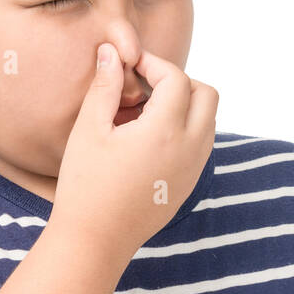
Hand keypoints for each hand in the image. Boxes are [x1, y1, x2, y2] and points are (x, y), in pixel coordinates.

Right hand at [50, 42, 218, 261]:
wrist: (95, 241)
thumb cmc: (86, 185)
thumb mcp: (89, 129)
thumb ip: (106, 86)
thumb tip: (113, 52)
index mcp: (166, 131)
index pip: (177, 79)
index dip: (154, 64)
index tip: (129, 65)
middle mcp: (190, 148)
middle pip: (207, 95)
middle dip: (179, 81)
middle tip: (143, 85)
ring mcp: (194, 168)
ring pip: (207, 119)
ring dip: (183, 105)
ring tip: (140, 113)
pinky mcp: (190, 184)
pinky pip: (200, 143)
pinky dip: (183, 129)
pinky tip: (146, 138)